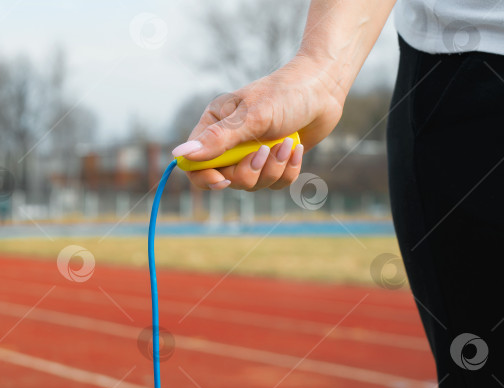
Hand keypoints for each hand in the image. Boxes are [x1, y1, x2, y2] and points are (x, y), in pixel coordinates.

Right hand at [172, 55, 344, 190]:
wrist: (324, 88)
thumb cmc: (285, 94)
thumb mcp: (250, 117)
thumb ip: (216, 139)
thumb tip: (179, 156)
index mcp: (214, 125)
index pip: (195, 164)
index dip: (205, 177)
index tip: (223, 180)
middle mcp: (230, 141)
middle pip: (225, 179)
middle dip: (249, 172)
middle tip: (266, 151)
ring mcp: (252, 152)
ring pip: (252, 183)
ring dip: (273, 169)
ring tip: (286, 144)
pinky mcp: (274, 160)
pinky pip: (275, 182)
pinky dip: (288, 170)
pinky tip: (296, 149)